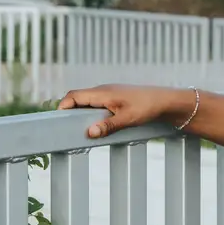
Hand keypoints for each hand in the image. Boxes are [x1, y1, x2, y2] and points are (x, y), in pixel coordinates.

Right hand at [57, 84, 185, 138]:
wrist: (166, 101)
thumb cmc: (147, 107)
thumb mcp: (127, 119)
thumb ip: (108, 126)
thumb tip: (89, 133)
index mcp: (102, 93)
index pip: (74, 95)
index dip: (62, 106)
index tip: (57, 121)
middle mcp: (103, 91)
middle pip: (78, 98)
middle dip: (69, 112)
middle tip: (64, 129)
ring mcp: (109, 94)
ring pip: (87, 102)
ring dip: (80, 113)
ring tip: (78, 130)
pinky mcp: (116, 99)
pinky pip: (97, 104)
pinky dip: (91, 113)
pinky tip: (96, 126)